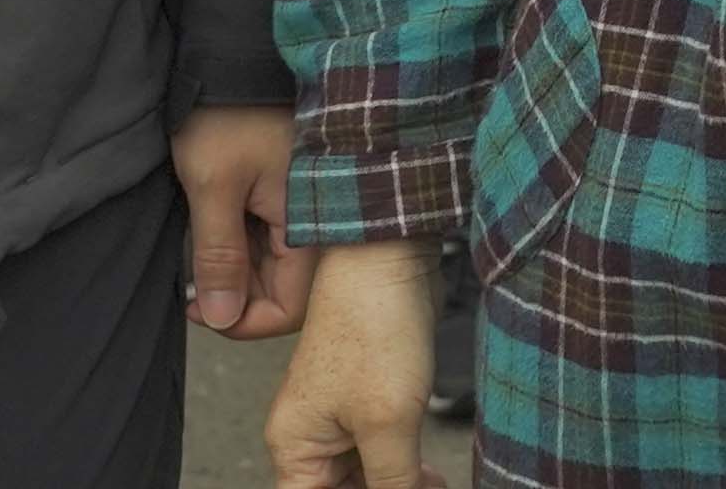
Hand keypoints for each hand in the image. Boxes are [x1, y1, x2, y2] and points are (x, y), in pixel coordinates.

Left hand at [176, 102, 307, 337]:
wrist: (233, 57)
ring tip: (201, 236)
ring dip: (233, 266)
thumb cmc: (226, 115)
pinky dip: (237, 241)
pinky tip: (214, 220)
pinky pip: (267, 239)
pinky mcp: (287, 195)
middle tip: (192, 274)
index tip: (200, 307)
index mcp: (310, 224)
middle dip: (234, 292)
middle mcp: (316, 222)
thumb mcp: (212, 187)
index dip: (243, 321)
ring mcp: (302, 208)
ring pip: (271, 267)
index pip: (289, 308)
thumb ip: (219, 257)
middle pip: (282, 290)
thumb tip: (221, 318)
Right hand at [261, 237, 435, 485]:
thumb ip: (393, 482)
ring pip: (363, 476)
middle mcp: (309, 433)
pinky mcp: (368, 398)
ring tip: (430, 485)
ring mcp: (339, 416)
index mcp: (295, 445)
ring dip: (396, 485)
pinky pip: (381, 449)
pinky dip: (404, 466)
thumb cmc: (373, 326)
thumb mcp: (388, 422)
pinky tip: (429, 475)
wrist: (388, 259)